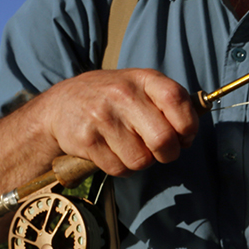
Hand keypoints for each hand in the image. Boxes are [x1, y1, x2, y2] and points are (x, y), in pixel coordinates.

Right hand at [35, 69, 198, 175]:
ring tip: (128, 145)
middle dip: (167, 154)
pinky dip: (121, 167)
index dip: (188, 125)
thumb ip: (168, 104)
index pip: (177, 100)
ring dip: (141, 161)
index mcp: (143, 79)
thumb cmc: (112, 100)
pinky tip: (111, 151)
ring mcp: (102, 117)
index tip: (184, 136)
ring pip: (142, 160)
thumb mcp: (140, 88)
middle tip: (159, 150)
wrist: (59, 106)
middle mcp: (122, 94)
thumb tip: (189, 135)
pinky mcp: (87, 139)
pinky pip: (120, 169)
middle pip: (163, 140)